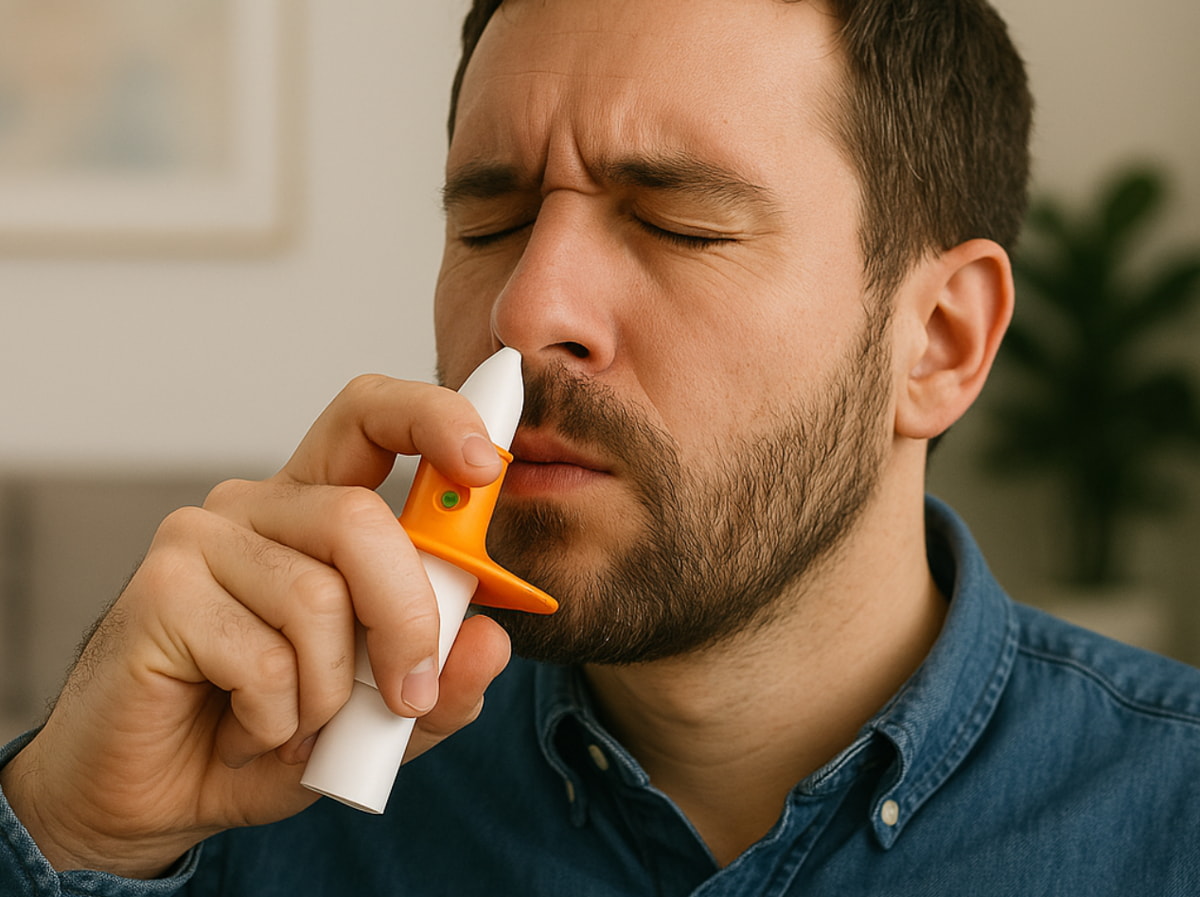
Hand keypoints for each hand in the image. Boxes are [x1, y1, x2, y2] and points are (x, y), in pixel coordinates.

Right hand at [0, 375, 511, 878]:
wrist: (155, 796)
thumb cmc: (264, 732)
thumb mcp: (378, 720)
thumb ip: (441, 685)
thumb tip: (491, 643)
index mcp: (317, 511)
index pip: (370, 418)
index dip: (431, 418)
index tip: (483, 461)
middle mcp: (258, 508)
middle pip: (359, 519)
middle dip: (406, 619)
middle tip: (409, 695)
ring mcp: (201, 540)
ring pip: (318, 598)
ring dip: (330, 692)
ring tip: (293, 722)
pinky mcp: (160, 590)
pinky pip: (265, 657)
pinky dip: (278, 718)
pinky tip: (245, 731)